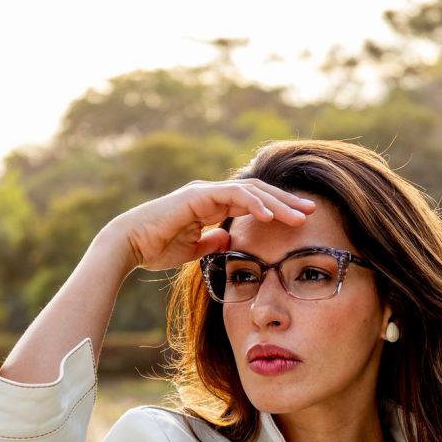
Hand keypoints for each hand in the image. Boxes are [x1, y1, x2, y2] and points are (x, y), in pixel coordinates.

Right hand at [108, 178, 316, 271]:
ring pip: (250, 191)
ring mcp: (204, 191)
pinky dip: (254, 204)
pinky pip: (232, 196)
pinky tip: (271, 216)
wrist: (129, 245)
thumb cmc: (155, 248)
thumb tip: (230, 241)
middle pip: (258, 193)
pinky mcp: (197, 195)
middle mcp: (211, 193)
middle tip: (313, 210)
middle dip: (286, 202)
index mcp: (212, 204)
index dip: (278, 210)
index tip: (301, 220)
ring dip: (277, 203)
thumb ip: (212, 243)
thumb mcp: (192, 250)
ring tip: (300, 214)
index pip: (253, 203)